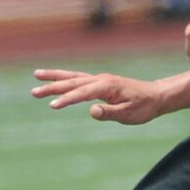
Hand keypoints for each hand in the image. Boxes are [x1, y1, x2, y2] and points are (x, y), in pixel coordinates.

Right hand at [32, 68, 165, 124]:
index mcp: (106, 86)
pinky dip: (65, 78)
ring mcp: (99, 79)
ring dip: (54, 77)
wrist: (155, 96)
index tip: (53, 106)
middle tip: (34, 92)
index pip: (82, 93)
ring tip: (36, 75)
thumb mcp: (129, 114)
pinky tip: (56, 79)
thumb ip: (110, 113)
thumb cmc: (143, 106)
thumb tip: (92, 111)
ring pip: (72, 77)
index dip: (67, 99)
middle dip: (52, 86)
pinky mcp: (99, 82)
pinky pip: (78, 78)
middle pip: (72, 81)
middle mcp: (100, 79)